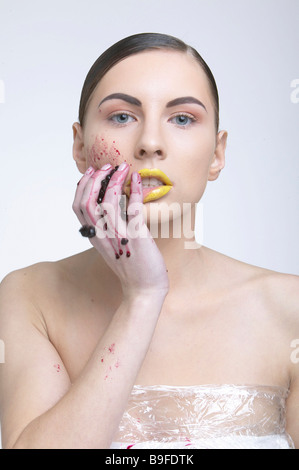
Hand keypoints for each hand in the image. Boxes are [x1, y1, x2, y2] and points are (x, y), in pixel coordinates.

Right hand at [72, 163, 168, 298]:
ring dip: (114, 181)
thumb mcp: (112, 245)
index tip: (92, 171)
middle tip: (108, 166)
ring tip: (123, 168)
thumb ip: (106, 226)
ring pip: (107, 203)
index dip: (83, 186)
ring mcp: (118, 237)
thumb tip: (109, 202)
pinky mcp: (136, 239)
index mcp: (94, 236)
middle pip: (87, 202)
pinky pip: (133, 210)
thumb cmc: (131, 265)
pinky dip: (134, 191)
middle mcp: (102, 236)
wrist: (144, 289)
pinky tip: (137, 179)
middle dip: (96, 179)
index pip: (78, 207)